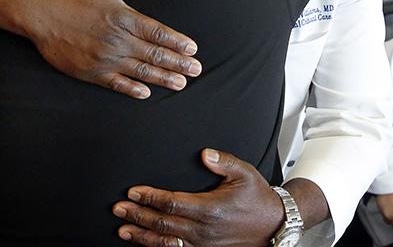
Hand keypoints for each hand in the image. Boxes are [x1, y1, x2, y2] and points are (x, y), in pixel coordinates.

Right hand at [23, 0, 200, 98]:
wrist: (39, 12)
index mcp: (124, 17)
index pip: (159, 33)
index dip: (178, 43)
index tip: (193, 49)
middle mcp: (118, 39)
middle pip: (155, 55)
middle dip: (179, 63)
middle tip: (196, 70)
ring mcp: (105, 57)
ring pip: (141, 71)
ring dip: (163, 78)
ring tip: (181, 83)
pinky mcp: (90, 71)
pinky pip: (116, 83)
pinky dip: (132, 89)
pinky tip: (146, 93)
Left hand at [113, 149, 284, 245]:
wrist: (273, 223)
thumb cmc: (257, 197)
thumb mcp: (244, 172)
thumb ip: (223, 162)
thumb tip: (205, 154)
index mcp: (209, 208)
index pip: (171, 203)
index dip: (150, 197)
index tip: (133, 191)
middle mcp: (203, 228)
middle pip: (162, 223)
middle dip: (138, 215)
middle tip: (119, 208)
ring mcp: (202, 243)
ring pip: (165, 241)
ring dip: (142, 235)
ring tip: (124, 229)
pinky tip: (147, 244)